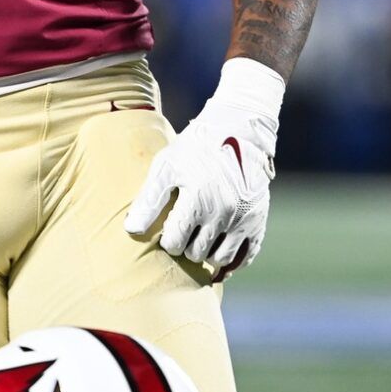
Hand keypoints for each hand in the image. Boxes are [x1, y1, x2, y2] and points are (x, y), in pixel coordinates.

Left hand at [125, 59, 283, 280]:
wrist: (238, 131)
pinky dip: (232, 258)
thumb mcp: (167, 166)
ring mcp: (244, 218)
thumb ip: (149, 199)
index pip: (174, 243)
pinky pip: (245, 256)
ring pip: (220, 259)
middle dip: (186, 245)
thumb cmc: (195, 148)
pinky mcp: (259, 220)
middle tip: (184, 230)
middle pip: (196, 254)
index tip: (169, 227)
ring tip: (200, 236)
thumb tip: (131, 230)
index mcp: (198, 199)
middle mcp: (223, 213)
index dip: (167, 238)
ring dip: (207, 253)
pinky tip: (219, 246)